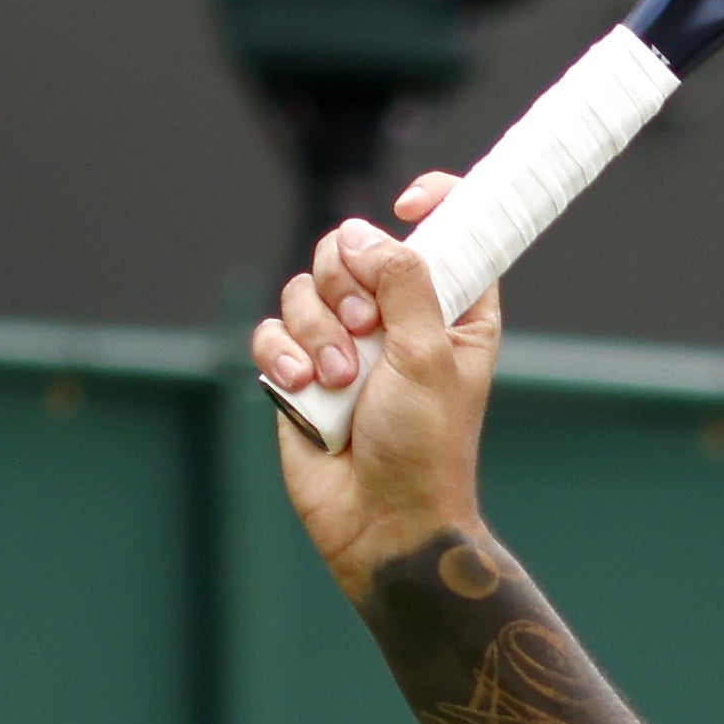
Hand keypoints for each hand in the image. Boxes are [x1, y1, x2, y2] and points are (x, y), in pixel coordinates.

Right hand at [253, 176, 497, 594]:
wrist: (381, 520)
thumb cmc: (424, 447)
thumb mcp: (429, 355)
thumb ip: (403, 283)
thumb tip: (363, 235)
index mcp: (451, 311)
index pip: (447, 234)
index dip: (432, 206)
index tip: (408, 203)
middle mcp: (396, 320)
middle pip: (352, 249)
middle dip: (346, 282)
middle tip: (363, 328)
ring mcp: (345, 344)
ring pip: (305, 288)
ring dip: (315, 331)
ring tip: (339, 380)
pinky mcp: (300, 371)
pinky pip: (272, 331)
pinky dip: (282, 355)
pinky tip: (302, 389)